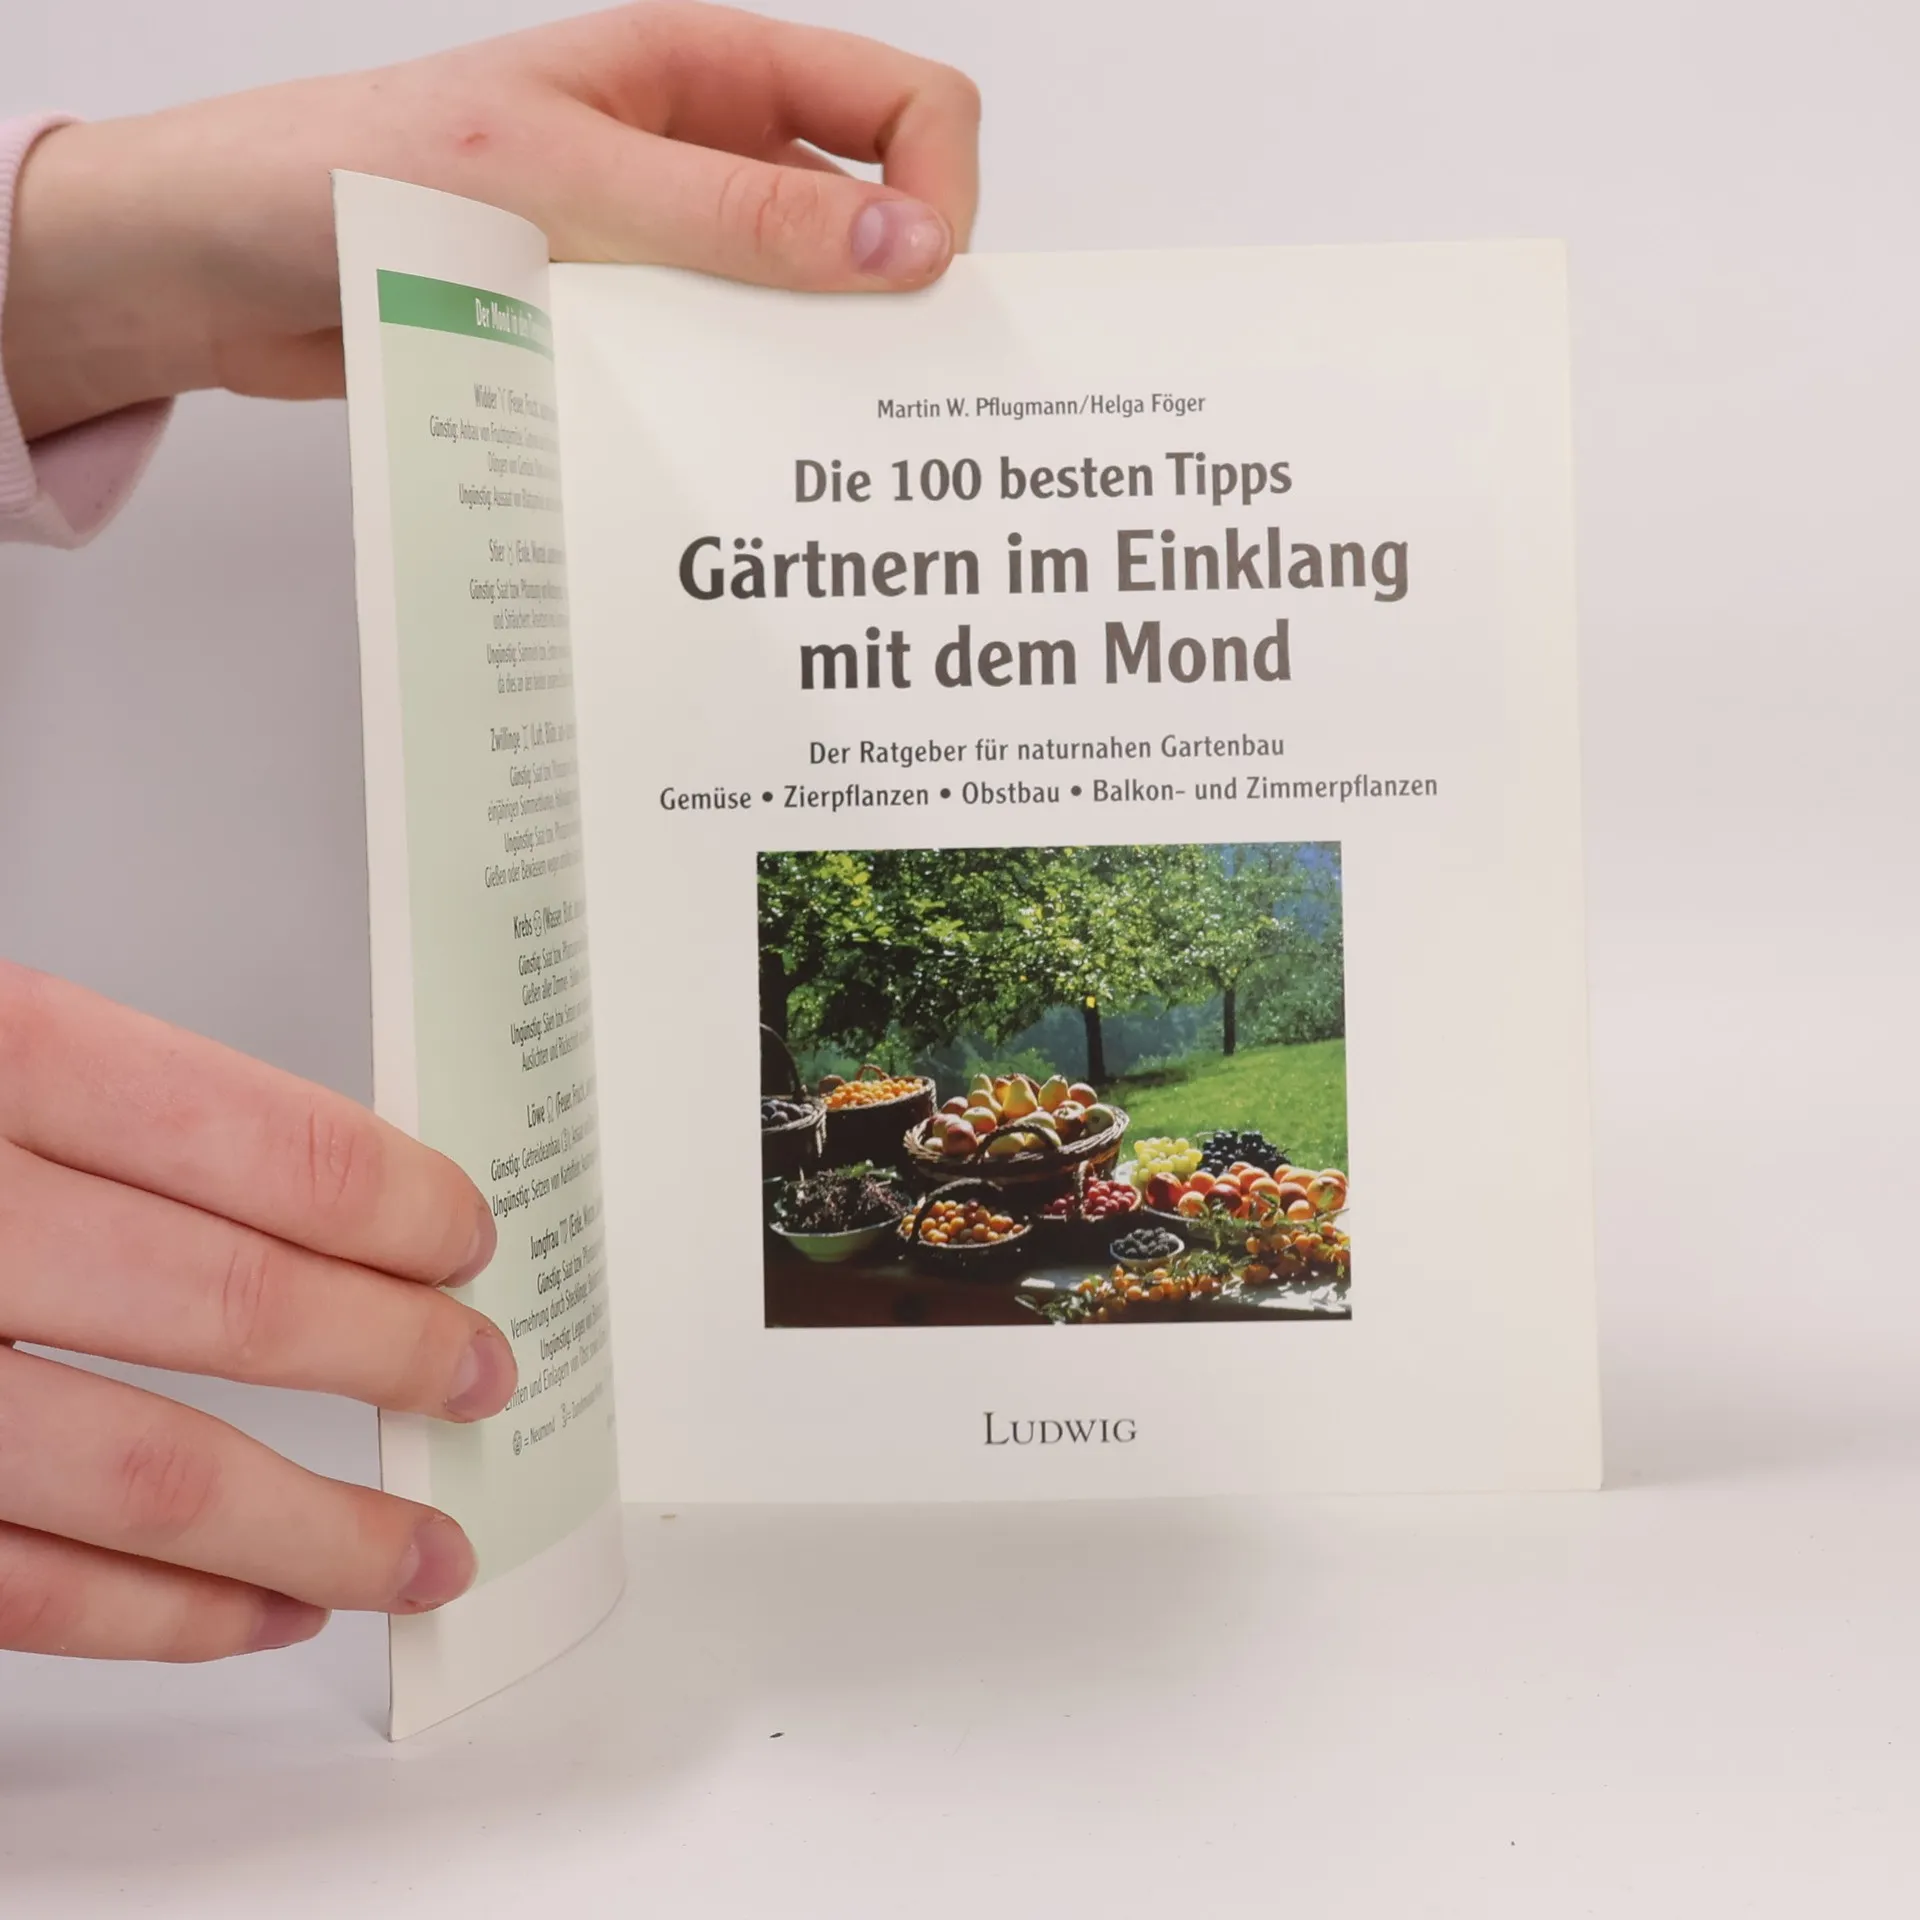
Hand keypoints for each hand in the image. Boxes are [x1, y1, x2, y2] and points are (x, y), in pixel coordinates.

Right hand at [0, 962, 513, 1659]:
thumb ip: (91, 1098)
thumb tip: (313, 1193)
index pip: (260, 1142)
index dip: (394, 1204)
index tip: (464, 1240)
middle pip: (233, 1308)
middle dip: (393, 1356)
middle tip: (478, 1379)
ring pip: (145, 1476)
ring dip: (312, 1528)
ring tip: (420, 1548)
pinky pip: (17, 1589)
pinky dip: (157, 1613)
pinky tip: (255, 1612)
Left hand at [1, 1, 980, 439]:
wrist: (221, 267)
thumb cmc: (355, 173)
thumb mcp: (566, 178)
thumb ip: (737, 218)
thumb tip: (905, 247)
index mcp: (704, 75)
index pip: (899, 106)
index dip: (940, 190)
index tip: (921, 289)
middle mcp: (700, 162)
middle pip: (869, 223)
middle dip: (894, 302)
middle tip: (888, 401)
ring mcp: (662, 255)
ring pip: (797, 316)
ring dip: (808, 376)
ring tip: (806, 450)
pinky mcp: (622, 337)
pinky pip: (718, 378)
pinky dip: (735, 420)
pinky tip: (723, 463)